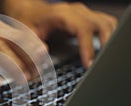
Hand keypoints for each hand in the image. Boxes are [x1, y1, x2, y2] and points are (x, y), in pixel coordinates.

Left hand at [3, 0, 117, 67]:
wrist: (28, 11)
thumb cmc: (27, 21)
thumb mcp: (25, 34)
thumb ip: (31, 48)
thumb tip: (40, 60)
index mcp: (61, 15)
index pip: (83, 28)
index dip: (87, 47)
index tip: (88, 64)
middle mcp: (75, 12)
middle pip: (101, 24)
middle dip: (105, 44)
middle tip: (101, 64)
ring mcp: (82, 14)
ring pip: (106, 23)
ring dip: (109, 40)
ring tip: (104, 59)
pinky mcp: (85, 19)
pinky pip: (103, 24)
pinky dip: (107, 36)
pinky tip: (102, 50)